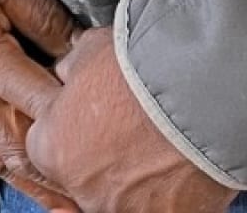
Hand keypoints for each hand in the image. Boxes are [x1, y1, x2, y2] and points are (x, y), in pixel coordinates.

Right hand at [0, 0, 78, 210]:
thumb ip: (45, 15)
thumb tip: (83, 51)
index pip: (37, 102)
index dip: (75, 118)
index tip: (110, 130)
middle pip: (16, 147)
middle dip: (56, 175)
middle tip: (95, 193)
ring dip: (31, 182)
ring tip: (66, 204)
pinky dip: (0, 166)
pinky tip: (20, 175)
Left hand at [26, 26, 236, 212]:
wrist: (201, 92)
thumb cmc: (143, 69)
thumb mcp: (89, 50)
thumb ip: (73, 71)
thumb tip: (71, 74)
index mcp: (52, 147)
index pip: (46, 144)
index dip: (68, 125)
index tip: (87, 114)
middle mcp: (83, 187)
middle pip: (83, 174)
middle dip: (102, 152)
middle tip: (128, 126)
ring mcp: (125, 208)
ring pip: (120, 194)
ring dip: (135, 175)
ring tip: (160, 144)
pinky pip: (160, 206)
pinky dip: (168, 192)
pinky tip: (181, 164)